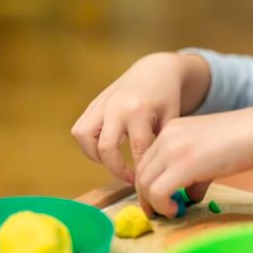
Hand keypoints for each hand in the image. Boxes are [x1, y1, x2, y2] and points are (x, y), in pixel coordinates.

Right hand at [71, 52, 207, 183]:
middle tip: (130, 179)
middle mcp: (116, 107)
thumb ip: (162, 143)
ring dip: (95, 156)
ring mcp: (101, 104)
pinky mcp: (93, 105)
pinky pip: (79, 129)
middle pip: (106, 148)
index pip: (137, 150)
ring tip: (112, 164)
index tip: (146, 182)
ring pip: (84, 138)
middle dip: (116, 170)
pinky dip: (87, 145)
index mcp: (140, 110)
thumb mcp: (172, 119)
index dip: (141, 171)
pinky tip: (104, 151)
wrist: (155, 70)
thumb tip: (156, 174)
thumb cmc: (167, 98)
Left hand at [135, 108, 252, 216]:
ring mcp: (171, 150)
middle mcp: (165, 137)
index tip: (157, 200)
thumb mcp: (210, 155)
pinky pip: (157, 192)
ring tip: (170, 211)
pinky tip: (176, 210)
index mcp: (171, 130)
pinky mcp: (181, 165)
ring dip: (154, 203)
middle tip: (157, 212)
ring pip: (145, 184)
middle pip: (141, 173)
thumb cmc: (240, 142)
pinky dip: (162, 205)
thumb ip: (196, 175)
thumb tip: (192, 197)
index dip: (149, 184)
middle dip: (146, 197)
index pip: (147, 161)